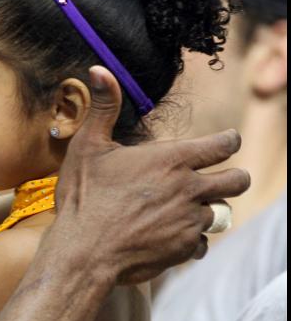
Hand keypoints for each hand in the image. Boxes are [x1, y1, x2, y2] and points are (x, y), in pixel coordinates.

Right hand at [51, 66, 250, 284]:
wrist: (84, 251)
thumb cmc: (84, 197)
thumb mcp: (88, 146)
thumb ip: (103, 107)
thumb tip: (99, 69)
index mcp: (172, 160)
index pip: (224, 144)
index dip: (228, 141)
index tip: (225, 143)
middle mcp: (190, 189)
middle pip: (237, 180)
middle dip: (232, 177)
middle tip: (216, 179)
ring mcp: (191, 222)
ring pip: (220, 213)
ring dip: (206, 210)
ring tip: (183, 210)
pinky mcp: (185, 249)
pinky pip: (203, 243)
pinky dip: (191, 240)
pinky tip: (170, 236)